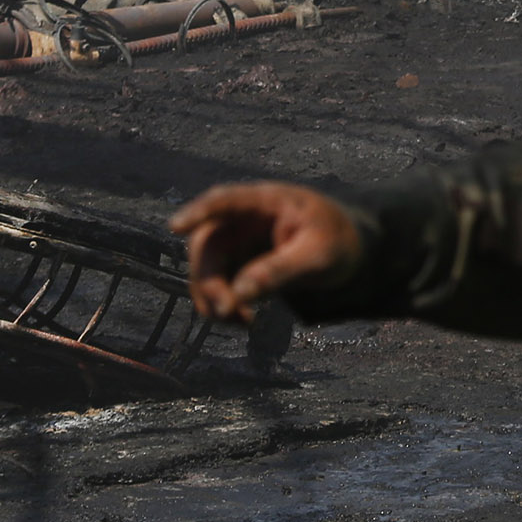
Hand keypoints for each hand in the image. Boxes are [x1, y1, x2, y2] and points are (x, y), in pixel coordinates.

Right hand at [169, 182, 360, 323]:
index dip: (198, 211)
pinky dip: (224, 305)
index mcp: (267, 201)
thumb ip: (280, 271)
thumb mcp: (317, 256)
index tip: (175, 227)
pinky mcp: (237, 262)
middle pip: (208, 243)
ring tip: (242, 321)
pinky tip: (246, 320)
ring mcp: (237, 240)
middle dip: (207, 279)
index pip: (226, 200)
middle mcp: (244, 218)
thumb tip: (240, 294)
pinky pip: (217, 284)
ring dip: (212, 297)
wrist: (345, 251)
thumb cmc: (335, 241)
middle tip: (225, 311)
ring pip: (206, 267)